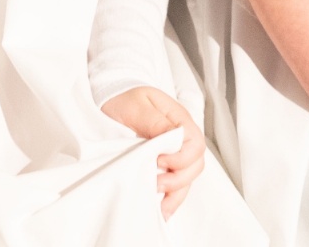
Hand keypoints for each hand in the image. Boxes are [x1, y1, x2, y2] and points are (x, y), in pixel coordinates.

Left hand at [100, 86, 205, 217]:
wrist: (112, 98)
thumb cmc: (125, 99)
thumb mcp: (137, 105)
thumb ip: (155, 122)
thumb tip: (172, 138)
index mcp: (178, 119)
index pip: (195, 143)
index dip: (181, 158)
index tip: (159, 161)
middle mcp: (181, 137)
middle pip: (195, 164)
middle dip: (178, 179)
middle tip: (156, 184)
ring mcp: (174, 151)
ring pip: (187, 177)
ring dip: (176, 194)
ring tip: (160, 207)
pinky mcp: (164, 163)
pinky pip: (175, 183)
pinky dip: (170, 198)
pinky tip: (161, 209)